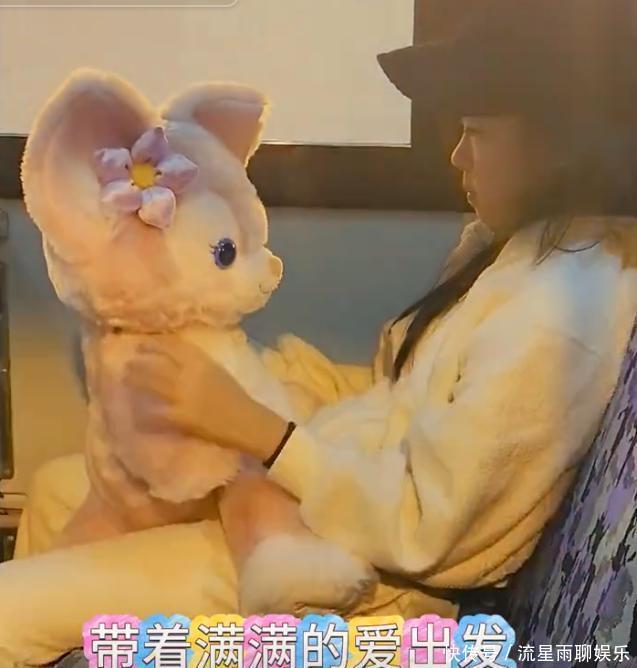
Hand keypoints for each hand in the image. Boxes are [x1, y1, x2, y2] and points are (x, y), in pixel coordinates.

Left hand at [124, 336, 288, 459]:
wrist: (247, 422)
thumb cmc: (234, 396)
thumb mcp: (216, 371)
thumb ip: (196, 363)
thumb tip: (172, 357)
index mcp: (202, 361)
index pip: (171, 346)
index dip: (153, 344)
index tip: (142, 344)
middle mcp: (190, 375)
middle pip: (155, 363)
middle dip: (139, 362)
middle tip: (128, 363)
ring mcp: (183, 396)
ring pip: (151, 383)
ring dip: (135, 381)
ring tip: (126, 380)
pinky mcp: (180, 417)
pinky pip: (154, 414)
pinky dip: (143, 415)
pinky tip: (137, 416)